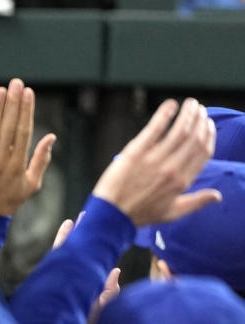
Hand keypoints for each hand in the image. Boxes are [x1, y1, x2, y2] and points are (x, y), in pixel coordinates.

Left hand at [0, 78, 55, 216]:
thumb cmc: (8, 200)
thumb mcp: (31, 184)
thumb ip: (41, 160)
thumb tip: (51, 137)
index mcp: (18, 165)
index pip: (24, 131)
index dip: (26, 110)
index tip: (29, 93)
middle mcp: (1, 161)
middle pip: (9, 126)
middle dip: (13, 102)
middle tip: (16, 83)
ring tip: (1, 90)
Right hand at [50, 219, 119, 323]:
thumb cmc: (76, 319)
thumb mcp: (99, 309)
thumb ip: (109, 292)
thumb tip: (116, 269)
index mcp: (90, 280)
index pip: (100, 260)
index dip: (107, 247)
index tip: (115, 234)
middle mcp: (78, 272)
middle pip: (87, 249)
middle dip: (93, 234)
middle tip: (101, 216)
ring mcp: (65, 268)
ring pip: (74, 245)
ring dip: (79, 230)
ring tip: (84, 215)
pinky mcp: (53, 268)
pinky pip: (58, 249)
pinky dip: (63, 236)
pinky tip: (69, 223)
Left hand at [92, 98, 218, 226]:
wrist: (111, 215)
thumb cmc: (140, 215)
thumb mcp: (172, 213)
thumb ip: (196, 202)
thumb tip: (218, 195)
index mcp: (182, 181)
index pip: (203, 152)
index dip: (209, 136)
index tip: (208, 125)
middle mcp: (172, 169)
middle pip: (194, 138)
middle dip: (200, 120)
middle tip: (200, 109)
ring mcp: (154, 160)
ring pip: (179, 130)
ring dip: (188, 114)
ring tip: (191, 104)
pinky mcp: (135, 152)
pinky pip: (154, 129)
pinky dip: (165, 114)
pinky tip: (171, 105)